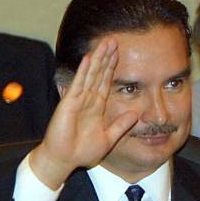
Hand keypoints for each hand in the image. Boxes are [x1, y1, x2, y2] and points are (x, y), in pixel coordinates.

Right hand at [29, 38, 137, 188]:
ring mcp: (77, 100)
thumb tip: (135, 114)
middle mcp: (87, 101)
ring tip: (105, 44)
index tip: (119, 54)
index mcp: (96, 108)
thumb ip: (120, 126)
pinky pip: (78, 85)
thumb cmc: (82, 152)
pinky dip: (83, 72)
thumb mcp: (109, 138)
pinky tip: (89, 59)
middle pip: (98, 74)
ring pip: (90, 75)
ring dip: (97, 59)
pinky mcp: (69, 104)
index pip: (106, 83)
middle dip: (106, 58)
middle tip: (114, 40)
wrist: (64, 160)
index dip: (112, 68)